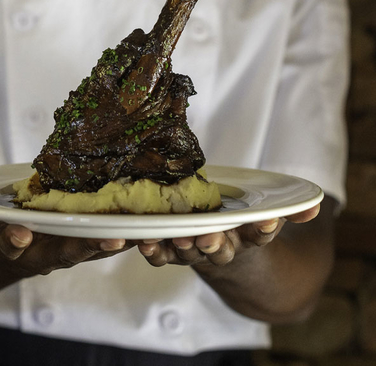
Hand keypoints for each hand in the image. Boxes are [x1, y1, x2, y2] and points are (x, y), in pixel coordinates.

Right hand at [0, 205, 130, 276]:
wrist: (4, 249)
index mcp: (11, 248)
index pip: (8, 247)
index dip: (12, 243)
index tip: (17, 234)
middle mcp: (40, 253)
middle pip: (63, 253)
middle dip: (85, 245)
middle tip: (108, 238)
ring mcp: (64, 248)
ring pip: (90, 247)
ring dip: (114, 241)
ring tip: (137, 232)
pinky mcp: (83, 239)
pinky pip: (105, 237)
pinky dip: (126, 233)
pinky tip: (148, 223)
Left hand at [137, 203, 320, 266]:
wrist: (221, 254)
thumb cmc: (241, 227)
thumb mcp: (266, 217)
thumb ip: (288, 211)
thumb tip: (315, 206)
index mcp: (246, 240)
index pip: (259, 235)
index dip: (263, 229)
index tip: (268, 221)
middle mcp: (221, 251)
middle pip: (219, 251)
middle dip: (214, 244)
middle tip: (210, 236)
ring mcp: (194, 253)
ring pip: (188, 253)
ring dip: (182, 246)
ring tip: (177, 236)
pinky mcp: (171, 251)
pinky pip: (161, 255)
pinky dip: (153, 250)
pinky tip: (145, 241)